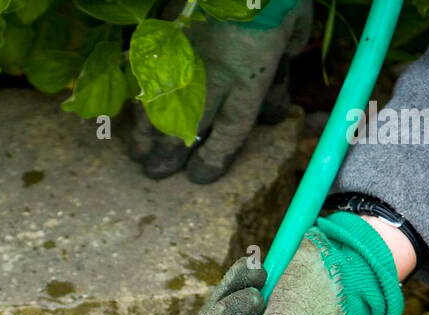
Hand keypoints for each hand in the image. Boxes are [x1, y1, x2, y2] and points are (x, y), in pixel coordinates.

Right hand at [129, 0, 312, 183]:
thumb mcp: (295, 24)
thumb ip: (283, 63)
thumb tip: (273, 91)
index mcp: (249, 73)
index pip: (230, 129)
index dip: (214, 157)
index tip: (199, 176)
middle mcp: (214, 71)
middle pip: (188, 124)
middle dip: (171, 152)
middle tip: (156, 173)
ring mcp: (186, 50)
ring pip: (160, 100)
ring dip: (148, 130)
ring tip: (138, 152)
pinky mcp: (167, 29)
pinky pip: (148, 71)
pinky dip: (140, 94)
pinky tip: (133, 112)